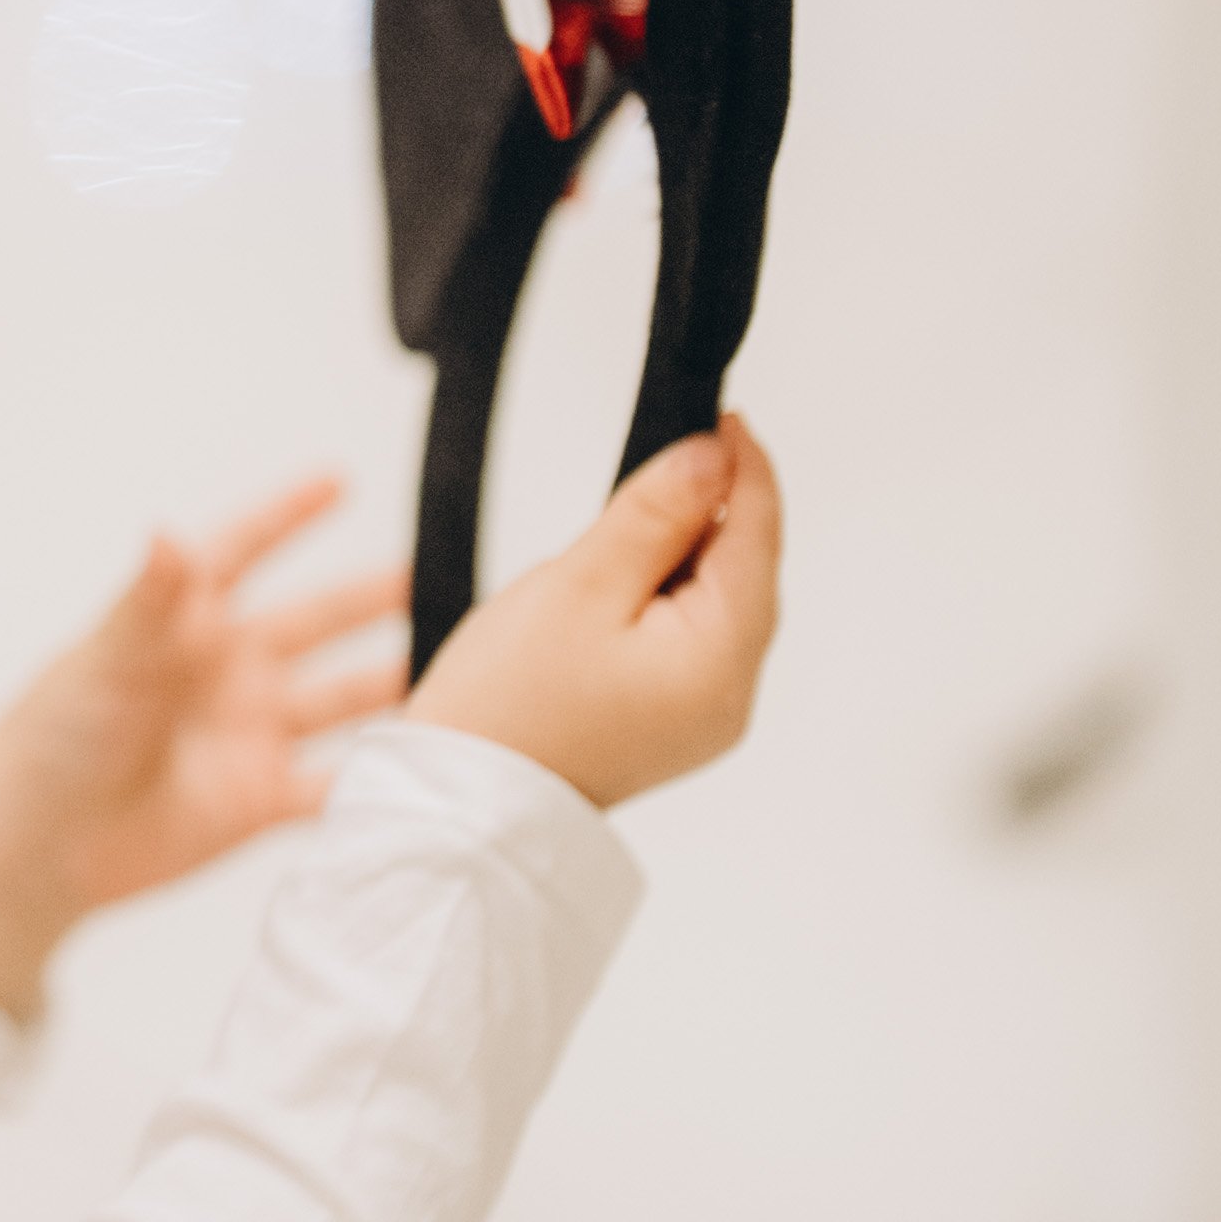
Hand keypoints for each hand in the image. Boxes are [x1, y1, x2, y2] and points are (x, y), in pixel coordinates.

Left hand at [0, 475, 407, 1019]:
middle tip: (435, 578)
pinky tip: (427, 769)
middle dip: (371, 600)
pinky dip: (378, 779)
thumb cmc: (51, 741)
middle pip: (316, 622)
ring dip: (394, 685)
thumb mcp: (104, 659)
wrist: (35, 847)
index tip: (338, 479)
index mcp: (186, 622)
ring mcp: (249, 736)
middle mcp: (227, 671)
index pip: (245, 550)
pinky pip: (334, 786)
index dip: (289, 514)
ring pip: (341, 700)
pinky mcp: (259, 802)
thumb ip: (148, 600)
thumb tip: (167, 532)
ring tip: (461, 669)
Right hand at [407, 417, 781, 807]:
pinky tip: (618, 586)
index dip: (744, 470)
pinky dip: (665, 599)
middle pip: (743, 572)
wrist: (462, 803)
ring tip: (620, 531)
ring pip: (716, 604)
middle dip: (709, 513)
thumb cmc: (507, 702)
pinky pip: (690, 640)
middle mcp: (732, 697)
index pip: (758, 539)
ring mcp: (706, 717)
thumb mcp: (581, 582)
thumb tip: (713, 456)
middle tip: (660, 461)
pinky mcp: (674, 724)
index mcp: (722, 661)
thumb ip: (655, 512)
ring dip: (681, 556)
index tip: (719, 418)